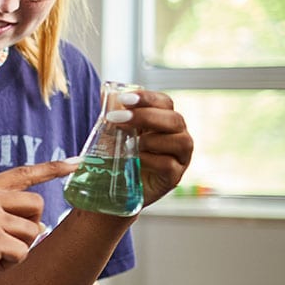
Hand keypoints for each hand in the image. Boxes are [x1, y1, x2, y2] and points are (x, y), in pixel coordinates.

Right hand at [0, 159, 78, 284]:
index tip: (77, 161)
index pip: (22, 173)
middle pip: (37, 205)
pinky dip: (8, 266)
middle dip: (31, 228)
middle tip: (6, 244)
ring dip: (18, 251)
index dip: (52, 168)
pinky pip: (22, 253)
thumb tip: (40, 224)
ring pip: (33, 232)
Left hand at [106, 90, 193, 206]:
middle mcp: (177, 136)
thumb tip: (104, 92)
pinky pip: (169, 164)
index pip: (164, 103)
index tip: (124, 99)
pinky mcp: (173, 177)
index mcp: (164, 122)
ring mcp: (179, 158)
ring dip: (150, 139)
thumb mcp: (113, 134)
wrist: (115, 192)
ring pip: (179, 141)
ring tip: (128, 144)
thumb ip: (113, 114)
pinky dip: (150, 159)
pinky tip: (134, 159)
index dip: (147, 98)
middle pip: (174, 119)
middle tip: (116, 118)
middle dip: (145, 116)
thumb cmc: (118, 158)